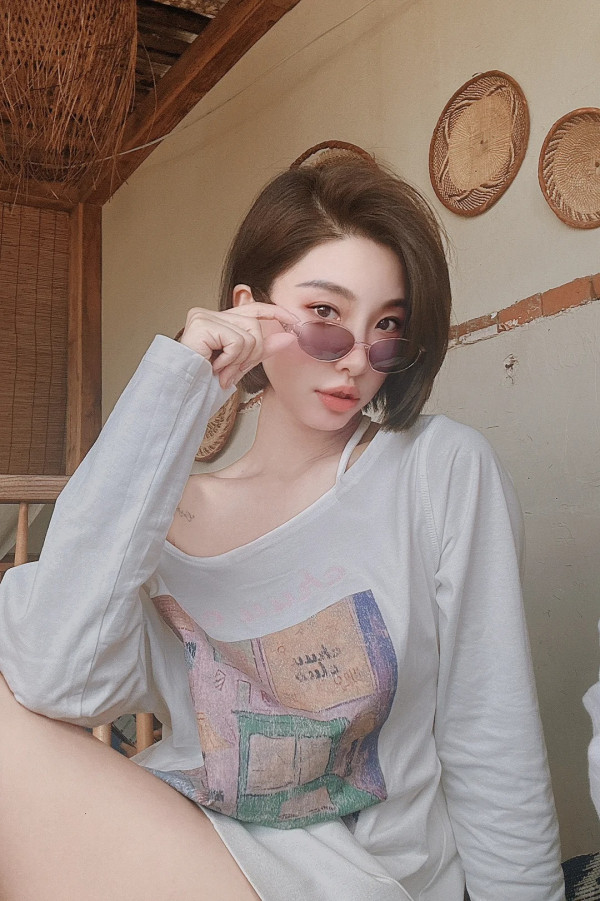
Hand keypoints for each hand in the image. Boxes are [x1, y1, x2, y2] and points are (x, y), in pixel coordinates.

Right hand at [179, 301, 297, 388]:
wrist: (183, 394)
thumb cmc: (205, 381)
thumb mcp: (241, 364)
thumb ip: (262, 350)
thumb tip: (289, 337)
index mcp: (220, 320)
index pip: (254, 308)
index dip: (276, 313)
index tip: (294, 322)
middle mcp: (210, 313)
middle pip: (255, 325)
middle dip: (252, 354)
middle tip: (232, 372)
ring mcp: (204, 316)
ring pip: (249, 334)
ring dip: (240, 360)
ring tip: (221, 371)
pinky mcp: (201, 323)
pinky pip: (237, 341)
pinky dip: (230, 360)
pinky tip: (214, 366)